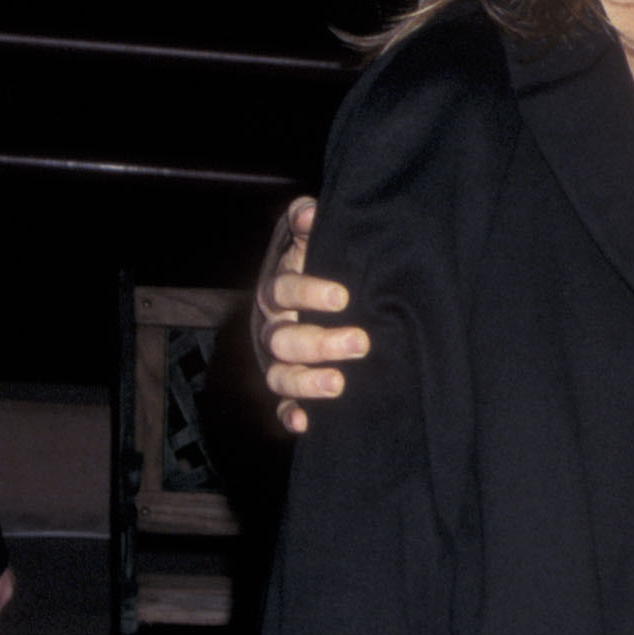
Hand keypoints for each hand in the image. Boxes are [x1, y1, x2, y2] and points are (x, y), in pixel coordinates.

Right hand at [257, 196, 368, 435]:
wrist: (327, 297)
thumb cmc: (320, 265)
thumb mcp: (313, 239)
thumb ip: (307, 221)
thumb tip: (310, 212)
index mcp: (278, 290)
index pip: (282, 290)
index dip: (308, 292)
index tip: (343, 297)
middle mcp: (273, 327)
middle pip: (283, 338)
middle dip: (320, 342)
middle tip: (360, 342)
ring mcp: (277, 361)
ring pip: (279, 375)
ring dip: (307, 382)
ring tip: (339, 385)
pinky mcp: (288, 389)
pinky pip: (281, 406)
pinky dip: (290, 415)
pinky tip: (306, 423)